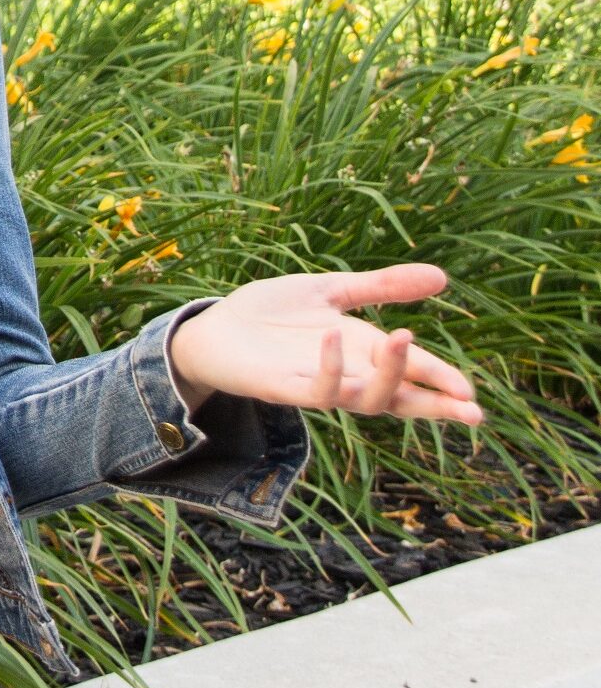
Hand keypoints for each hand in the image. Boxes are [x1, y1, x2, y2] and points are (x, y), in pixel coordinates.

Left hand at [166, 263, 484, 425]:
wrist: (216, 327)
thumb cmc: (274, 313)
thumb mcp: (333, 291)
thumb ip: (383, 286)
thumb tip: (443, 277)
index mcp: (365, 352)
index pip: (414, 372)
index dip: (443, 381)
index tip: (472, 392)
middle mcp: (349, 375)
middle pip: (400, 399)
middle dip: (435, 406)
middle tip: (471, 410)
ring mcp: (318, 384)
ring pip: (365, 399)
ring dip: (388, 376)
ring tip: (404, 337)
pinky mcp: (284, 388)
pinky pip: (316, 390)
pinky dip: (329, 367)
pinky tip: (332, 337)